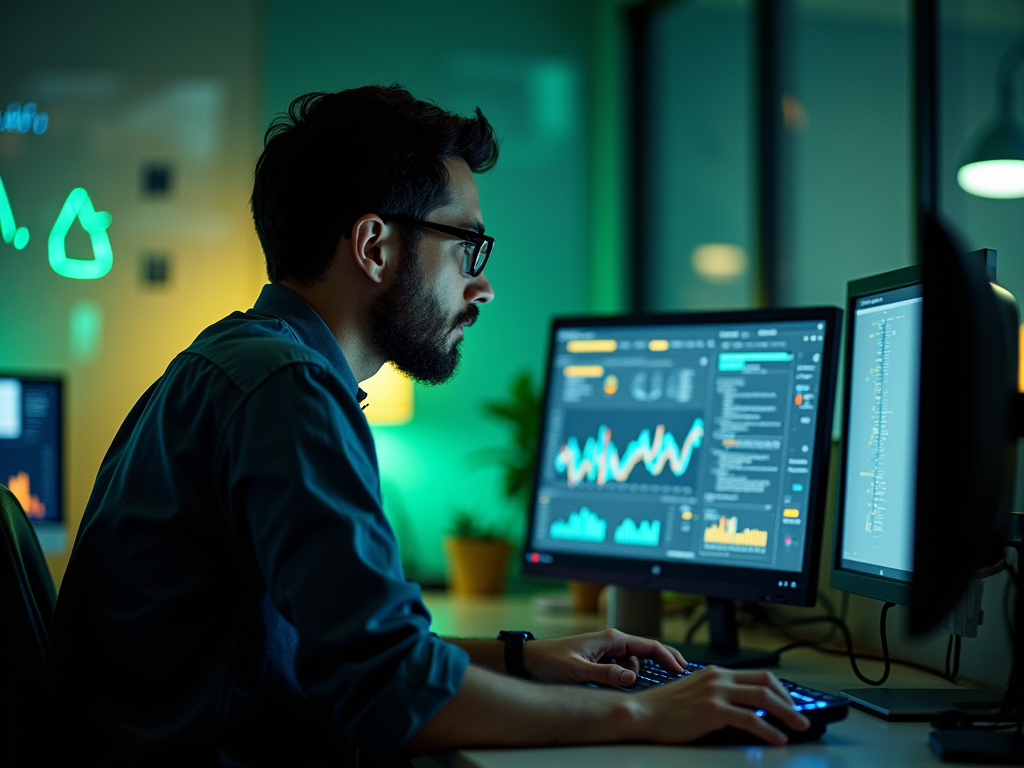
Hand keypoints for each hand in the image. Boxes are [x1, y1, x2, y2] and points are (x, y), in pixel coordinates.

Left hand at [521, 628, 684, 686]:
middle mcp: (611, 641)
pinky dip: (627, 675)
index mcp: (611, 639)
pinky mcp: (601, 658)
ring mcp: (607, 649)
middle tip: (678, 674)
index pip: (648, 645)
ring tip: (629, 686)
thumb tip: (630, 677)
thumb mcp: (578, 670)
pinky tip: (622, 685)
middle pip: (646, 651)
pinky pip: (622, 666)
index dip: (668, 657)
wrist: (531, 659)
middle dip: (662, 661)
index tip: (681, 669)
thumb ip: (606, 674)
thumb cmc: (550, 661)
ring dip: (637, 673)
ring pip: (634, 661)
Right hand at [631, 666, 810, 744]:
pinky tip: (776, 739)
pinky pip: (750, 720)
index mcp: (715, 672)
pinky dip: (768, 730)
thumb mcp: (694, 693)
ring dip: (786, 714)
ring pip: (763, 698)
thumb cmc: (664, 709)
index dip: (779, 690)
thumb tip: (742, 710)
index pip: (758, 675)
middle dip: (789, 700)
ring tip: (798, 727)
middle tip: (800, 716)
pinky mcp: (712, 710)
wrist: (642, 713)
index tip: (789, 704)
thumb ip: (717, 695)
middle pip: (766, 683)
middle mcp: (718, 677)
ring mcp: (716, 692)